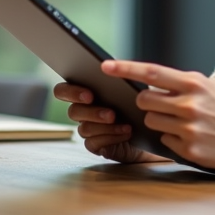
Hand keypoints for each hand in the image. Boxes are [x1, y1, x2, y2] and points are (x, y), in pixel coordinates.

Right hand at [52, 82, 166, 163]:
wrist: (151, 130)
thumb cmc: (138, 104)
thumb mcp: (130, 89)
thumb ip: (118, 79)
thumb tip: (114, 68)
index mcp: (84, 93)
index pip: (63, 90)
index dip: (71, 92)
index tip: (89, 95)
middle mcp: (83, 111)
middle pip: (73, 111)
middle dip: (91, 112)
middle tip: (110, 113)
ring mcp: (88, 129)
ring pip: (85, 128)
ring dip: (105, 126)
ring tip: (124, 123)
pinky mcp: (96, 145)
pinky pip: (94, 143)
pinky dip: (111, 136)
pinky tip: (126, 132)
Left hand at [101, 60, 214, 170]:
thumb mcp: (209, 88)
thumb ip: (180, 86)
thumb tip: (148, 86)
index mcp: (194, 83)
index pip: (151, 72)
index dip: (125, 68)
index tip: (105, 66)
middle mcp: (190, 104)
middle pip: (144, 100)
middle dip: (146, 103)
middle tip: (161, 106)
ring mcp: (189, 128)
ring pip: (151, 121)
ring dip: (161, 122)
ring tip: (185, 123)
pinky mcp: (190, 149)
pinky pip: (165, 141)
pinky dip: (174, 140)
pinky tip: (194, 138)